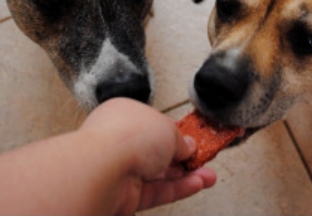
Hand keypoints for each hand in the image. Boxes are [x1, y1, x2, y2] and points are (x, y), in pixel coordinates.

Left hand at [81, 98, 216, 213]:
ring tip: (208, 176)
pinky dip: (178, 188)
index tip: (194, 139)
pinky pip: (156, 191)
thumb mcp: (167, 128)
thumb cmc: (124, 136)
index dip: (175, 132)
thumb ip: (180, 139)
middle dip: (184, 157)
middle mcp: (120, 141)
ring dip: (186, 175)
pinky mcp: (125, 195)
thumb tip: (187, 146)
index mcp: (124, 115)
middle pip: (157, 151)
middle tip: (204, 159)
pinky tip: (196, 184)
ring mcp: (121, 169)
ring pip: (159, 174)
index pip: (153, 124)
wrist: (103, 169)